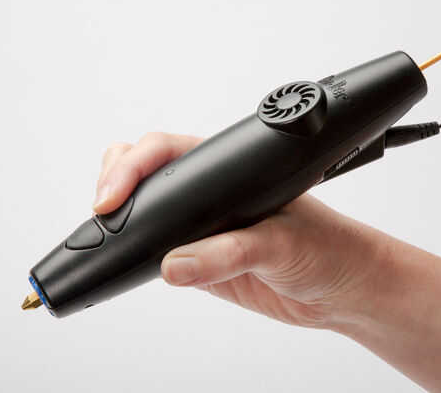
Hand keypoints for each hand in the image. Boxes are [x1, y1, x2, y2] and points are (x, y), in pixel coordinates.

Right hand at [93, 132, 387, 328]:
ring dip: (119, 219)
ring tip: (100, 236)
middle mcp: (210, 194)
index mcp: (230, 171)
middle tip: (101, 211)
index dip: (131, 167)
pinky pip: (154, 254)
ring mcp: (200, 227)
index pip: (167, 152)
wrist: (340, 289)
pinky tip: (124, 262)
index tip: (111, 196)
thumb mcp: (280, 244)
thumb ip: (229, 253)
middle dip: (114, 181)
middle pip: (145, 172)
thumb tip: (175, 264)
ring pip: (145, 212)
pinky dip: (133, 256)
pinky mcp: (198, 260)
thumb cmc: (327, 248)